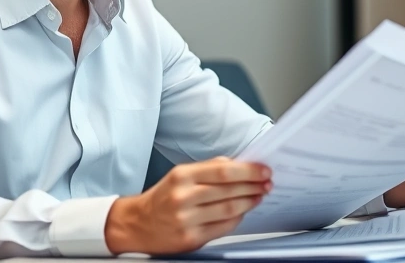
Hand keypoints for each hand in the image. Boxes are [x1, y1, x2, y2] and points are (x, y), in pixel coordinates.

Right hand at [104, 156, 271, 253]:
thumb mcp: (179, 175)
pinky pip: (223, 227)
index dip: (248, 171)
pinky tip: (244, 211)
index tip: (264, 170)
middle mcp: (183, 197)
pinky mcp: (190, 238)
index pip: (223, 171)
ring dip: (250, 201)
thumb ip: (208, 169)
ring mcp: (186, 220)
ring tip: (259, 195)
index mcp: (181, 176)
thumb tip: (239, 165)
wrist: (137, 224)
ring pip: (229, 209)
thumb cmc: (162, 197)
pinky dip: (238, 217)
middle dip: (254, 185)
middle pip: (229, 190)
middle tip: (267, 182)